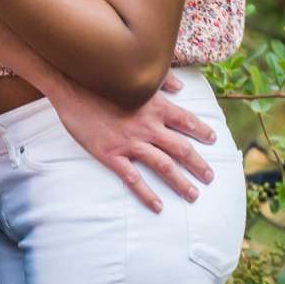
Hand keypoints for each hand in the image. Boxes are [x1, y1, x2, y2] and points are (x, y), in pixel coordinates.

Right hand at [49, 71, 218, 213]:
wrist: (71, 87)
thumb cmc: (102, 80)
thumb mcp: (133, 77)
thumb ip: (160, 80)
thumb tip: (179, 86)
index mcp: (155, 106)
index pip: (187, 121)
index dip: (202, 131)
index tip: (213, 140)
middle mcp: (148, 126)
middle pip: (182, 148)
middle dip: (199, 165)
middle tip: (211, 178)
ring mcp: (130, 142)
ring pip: (164, 166)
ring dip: (181, 183)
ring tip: (193, 195)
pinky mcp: (111, 155)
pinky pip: (134, 179)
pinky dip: (147, 195)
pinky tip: (158, 207)